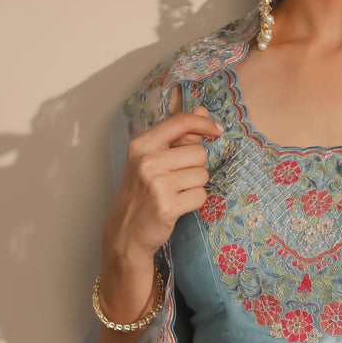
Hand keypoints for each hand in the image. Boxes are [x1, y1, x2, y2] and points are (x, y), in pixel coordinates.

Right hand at [101, 103, 221, 275]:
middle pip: (198, 152)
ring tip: (176, 192)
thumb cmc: (140, 192)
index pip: (180, 122)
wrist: (125, 232)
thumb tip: (203, 110)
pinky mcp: (167, 205)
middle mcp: (147, 161)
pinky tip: (178, 205)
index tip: (216, 130)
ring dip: (196, 185)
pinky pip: (201, 196)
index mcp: (142, 144)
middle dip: (196, 166)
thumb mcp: (151, 159)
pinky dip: (195, 202)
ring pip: (202, 175)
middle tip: (178, 178)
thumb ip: (178, 135)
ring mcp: (157, 184)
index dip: (203, 123)